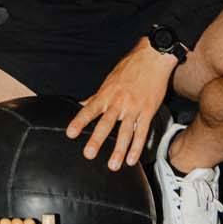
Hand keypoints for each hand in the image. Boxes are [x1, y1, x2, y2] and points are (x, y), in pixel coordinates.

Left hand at [67, 39, 176, 171]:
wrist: (152, 58)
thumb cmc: (130, 67)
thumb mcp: (109, 80)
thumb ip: (96, 96)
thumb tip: (81, 104)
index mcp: (106, 93)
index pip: (89, 109)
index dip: (79, 121)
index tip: (70, 133)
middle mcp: (119, 102)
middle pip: (106, 124)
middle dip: (97, 139)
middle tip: (89, 154)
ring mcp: (134, 107)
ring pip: (126, 132)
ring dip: (119, 150)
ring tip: (113, 165)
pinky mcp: (148, 111)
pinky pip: (142, 132)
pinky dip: (137, 147)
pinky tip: (131, 159)